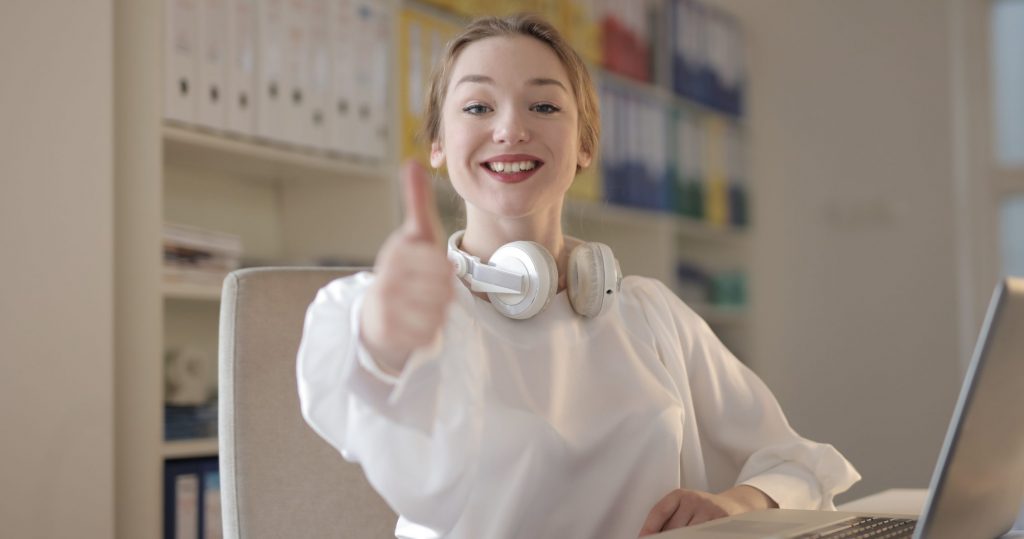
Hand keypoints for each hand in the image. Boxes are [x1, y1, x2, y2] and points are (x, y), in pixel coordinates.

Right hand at [359, 161, 453, 374]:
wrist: (376, 314)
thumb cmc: (405, 269)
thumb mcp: (415, 233)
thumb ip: (417, 201)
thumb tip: (412, 161)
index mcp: (396, 253)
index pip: (440, 264)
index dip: (444, 270)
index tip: (435, 270)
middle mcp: (386, 280)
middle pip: (442, 289)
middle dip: (443, 292)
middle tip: (432, 291)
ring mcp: (384, 308)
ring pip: (437, 312)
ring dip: (438, 312)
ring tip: (425, 306)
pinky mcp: (388, 333)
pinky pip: (428, 333)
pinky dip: (430, 330)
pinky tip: (419, 322)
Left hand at [638, 485, 776, 535]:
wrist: (735, 506)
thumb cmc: (703, 510)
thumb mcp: (685, 507)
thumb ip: (669, 519)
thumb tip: (650, 535)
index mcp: (680, 495)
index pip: (659, 511)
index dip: (649, 528)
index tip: (643, 538)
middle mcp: (695, 500)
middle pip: (674, 528)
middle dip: (668, 537)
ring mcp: (711, 511)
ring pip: (689, 534)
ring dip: (684, 538)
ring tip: (686, 536)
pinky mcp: (724, 522)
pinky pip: (705, 534)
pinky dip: (699, 537)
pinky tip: (697, 536)